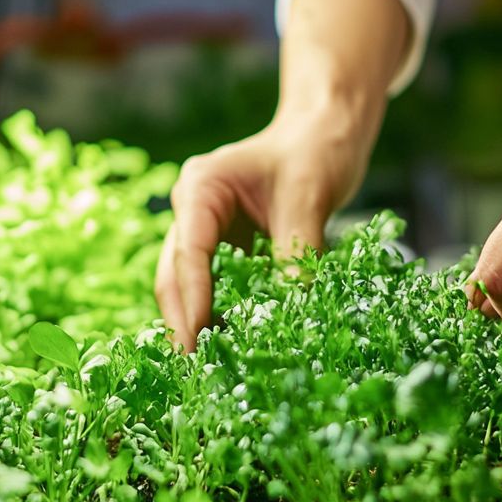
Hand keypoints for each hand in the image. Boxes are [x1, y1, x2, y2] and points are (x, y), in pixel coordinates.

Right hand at [156, 112, 372, 350]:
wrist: (326, 134)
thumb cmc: (316, 151)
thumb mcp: (308, 199)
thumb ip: (296, 253)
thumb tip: (294, 310)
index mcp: (201, 187)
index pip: (189, 250)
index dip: (193, 298)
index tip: (196, 339)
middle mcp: (194, 211)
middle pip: (175, 274)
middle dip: (183, 321)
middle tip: (193, 367)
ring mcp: (206, 232)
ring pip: (189, 286)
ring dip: (197, 324)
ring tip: (208, 367)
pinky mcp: (226, 250)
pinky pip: (216, 288)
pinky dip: (221, 316)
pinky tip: (231, 347)